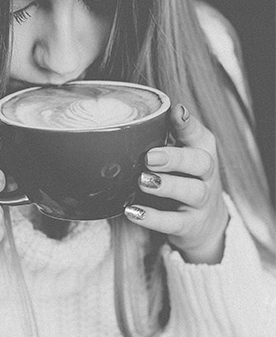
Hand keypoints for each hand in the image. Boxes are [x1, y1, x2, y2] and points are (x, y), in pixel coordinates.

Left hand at [124, 103, 228, 263]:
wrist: (205, 223)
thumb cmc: (182, 178)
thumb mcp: (177, 155)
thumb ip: (160, 137)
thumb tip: (130, 121)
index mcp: (201, 152)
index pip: (199, 135)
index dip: (188, 123)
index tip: (176, 112)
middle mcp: (207, 175)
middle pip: (200, 162)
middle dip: (175, 158)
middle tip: (150, 157)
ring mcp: (201, 201)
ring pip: (192, 191)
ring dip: (166, 185)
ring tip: (142, 181)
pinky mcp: (191, 225)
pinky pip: (175, 222)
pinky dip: (154, 218)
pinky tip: (133, 211)